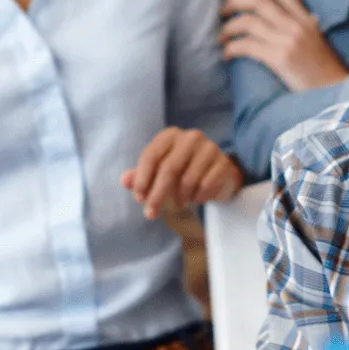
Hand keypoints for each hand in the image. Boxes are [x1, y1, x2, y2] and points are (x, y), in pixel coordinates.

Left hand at [120, 127, 241, 218]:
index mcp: (170, 135)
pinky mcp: (223, 163)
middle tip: (150, 214)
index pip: (151, 155)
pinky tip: (196, 198)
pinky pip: (205, 186)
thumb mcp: (158, 173)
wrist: (217, 175)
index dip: (142, 179)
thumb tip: (124, 180)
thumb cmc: (182, 172)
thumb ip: (140, 176)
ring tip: (179, 202)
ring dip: (180, 198)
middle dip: (157, 194)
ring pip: (188, 180)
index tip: (138, 199)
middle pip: (168, 169)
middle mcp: (190, 137)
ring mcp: (210, 148)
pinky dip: (198, 197)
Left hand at [222, 0, 348, 91]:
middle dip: (234, 2)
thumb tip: (285, 16)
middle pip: (258, 1)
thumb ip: (301, 25)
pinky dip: (231, 48)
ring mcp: (289, 41)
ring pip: (248, 22)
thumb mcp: (316, 40)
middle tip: (222, 11)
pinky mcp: (281, 59)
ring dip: (228, 28)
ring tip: (222, 37)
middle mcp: (297, 25)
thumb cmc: (323, 71)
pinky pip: (247, 46)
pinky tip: (227, 55)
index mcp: (305, 18)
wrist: (336, 93)